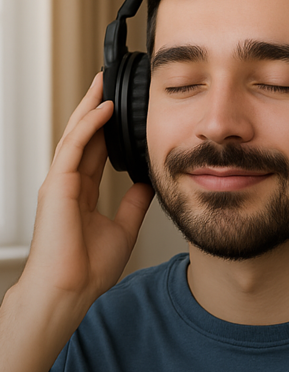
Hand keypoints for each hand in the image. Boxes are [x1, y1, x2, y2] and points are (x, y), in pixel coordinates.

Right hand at [20, 73, 153, 312]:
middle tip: (110, 81)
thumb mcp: (123, 229)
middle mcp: (67, 184)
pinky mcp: (56, 186)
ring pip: (75, 135)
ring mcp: (59, 183)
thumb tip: (149, 184)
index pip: (94, 151)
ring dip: (91, 107)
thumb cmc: (87, 270)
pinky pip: (73, 147)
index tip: (122, 109)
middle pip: (82, 136)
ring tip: (106, 82)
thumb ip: (134, 204)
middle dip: (95, 107)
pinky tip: (104, 108)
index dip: (107, 129)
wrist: (68, 291)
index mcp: (80, 194)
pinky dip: (89, 126)